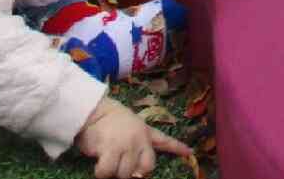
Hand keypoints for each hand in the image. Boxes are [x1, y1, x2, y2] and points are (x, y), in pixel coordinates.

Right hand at [75, 97, 192, 178]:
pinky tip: (98, 164)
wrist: (93, 111)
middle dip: (131, 172)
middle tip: (119, 163)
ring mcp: (126, 144)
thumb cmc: (110, 120)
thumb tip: (141, 172)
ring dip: (113, 172)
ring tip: (106, 158)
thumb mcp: (133, 125)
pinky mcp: (110, 149)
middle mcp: (139, 139)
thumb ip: (141, 143)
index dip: (178, 148)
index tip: (190, 152)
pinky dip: (101, 172)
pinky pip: (107, 172)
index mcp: (145, 132)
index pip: (165, 141)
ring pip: (124, 174)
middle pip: (143, 170)